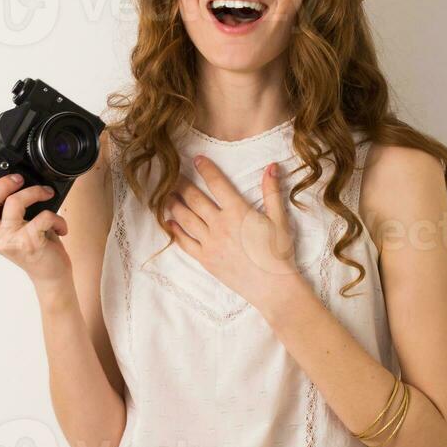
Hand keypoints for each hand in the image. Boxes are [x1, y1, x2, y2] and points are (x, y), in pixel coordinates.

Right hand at [0, 164, 70, 285]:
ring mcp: (9, 241)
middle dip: (2, 183)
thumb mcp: (13, 226)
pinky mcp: (29, 244)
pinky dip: (56, 217)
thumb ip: (5, 208)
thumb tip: (14, 177)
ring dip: (35, 191)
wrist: (49, 275)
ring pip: (14, 203)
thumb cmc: (33, 246)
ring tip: (46, 193)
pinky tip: (59, 224)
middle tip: (19, 179)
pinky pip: (42, 217)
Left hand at [163, 155, 309, 309]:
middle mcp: (220, 225)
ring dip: (174, 205)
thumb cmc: (279, 254)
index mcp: (238, 212)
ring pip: (186, 219)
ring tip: (166, 195)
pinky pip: (185, 242)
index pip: (217, 184)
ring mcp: (211, 243)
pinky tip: (169, 223)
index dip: (206, 169)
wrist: (273, 287)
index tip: (196, 159)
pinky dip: (175, 231)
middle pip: (195, 199)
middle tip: (172, 175)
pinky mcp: (206, 259)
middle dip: (182, 185)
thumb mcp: (279, 220)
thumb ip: (272, 192)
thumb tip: (271, 166)